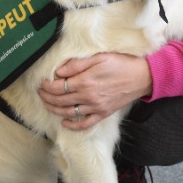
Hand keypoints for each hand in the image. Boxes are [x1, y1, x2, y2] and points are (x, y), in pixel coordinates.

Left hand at [38, 53, 152, 129]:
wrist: (142, 77)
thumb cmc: (122, 63)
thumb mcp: (98, 57)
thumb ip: (77, 65)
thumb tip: (59, 72)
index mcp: (85, 81)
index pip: (58, 87)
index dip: (46, 86)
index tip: (41, 83)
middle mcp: (88, 96)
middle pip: (60, 100)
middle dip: (46, 98)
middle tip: (40, 93)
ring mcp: (96, 107)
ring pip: (69, 113)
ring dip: (55, 110)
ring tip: (47, 105)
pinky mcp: (103, 113)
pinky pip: (85, 123)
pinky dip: (73, 125)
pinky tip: (64, 122)